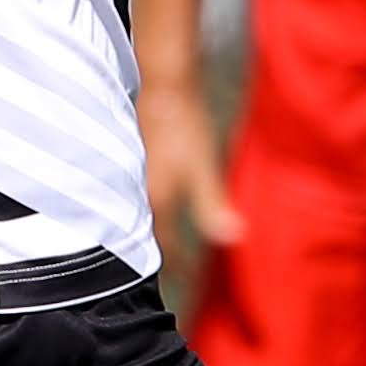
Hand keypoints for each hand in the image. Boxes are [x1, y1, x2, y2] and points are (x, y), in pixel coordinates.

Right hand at [143, 88, 239, 255]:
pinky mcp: (135, 161)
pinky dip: (149, 208)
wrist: (164, 84)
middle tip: (170, 271)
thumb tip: (232, 238)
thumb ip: (212, 206)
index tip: (185, 280)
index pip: (164, 244)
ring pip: (139, 214)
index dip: (176, 265)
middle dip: (157, 253)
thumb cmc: (184, 126)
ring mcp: (132, 176)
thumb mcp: (203, 168)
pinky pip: (139, 196)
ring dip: (151, 231)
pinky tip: (157, 205)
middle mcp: (137, 192)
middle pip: (145, 234)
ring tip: (161, 245)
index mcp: (153, 200)